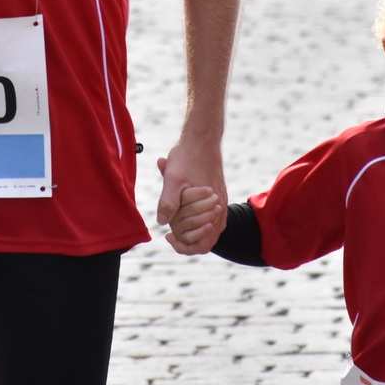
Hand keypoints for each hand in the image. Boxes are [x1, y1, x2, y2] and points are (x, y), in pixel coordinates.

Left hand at [155, 138, 226, 254]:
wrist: (202, 138)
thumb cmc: (187, 157)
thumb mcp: (173, 179)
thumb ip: (168, 202)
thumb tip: (162, 223)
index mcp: (212, 208)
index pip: (202, 245)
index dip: (183, 246)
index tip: (168, 236)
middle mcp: (220, 208)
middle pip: (206, 240)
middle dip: (187, 238)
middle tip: (170, 231)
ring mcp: (222, 202)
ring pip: (210, 229)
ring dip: (193, 229)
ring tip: (175, 223)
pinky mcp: (220, 195)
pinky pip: (212, 217)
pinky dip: (198, 219)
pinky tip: (183, 211)